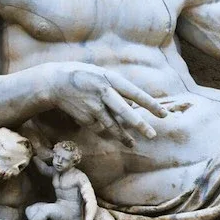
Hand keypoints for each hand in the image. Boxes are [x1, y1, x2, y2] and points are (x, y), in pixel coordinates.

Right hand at [48, 63, 168, 147]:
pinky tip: (101, 125)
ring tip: (133, 144)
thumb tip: (133, 106)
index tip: (164, 114)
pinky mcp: (85, 117)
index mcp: (111, 79)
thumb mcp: (103, 75)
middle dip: (139, 124)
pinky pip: (99, 126)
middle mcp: (104, 93)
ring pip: (112, 125)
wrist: (56, 82)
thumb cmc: (86, 77)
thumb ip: (118, 89)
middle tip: (153, 135)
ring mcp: (94, 106)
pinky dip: (104, 128)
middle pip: (124, 111)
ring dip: (123, 136)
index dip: (151, 104)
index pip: (135, 93)